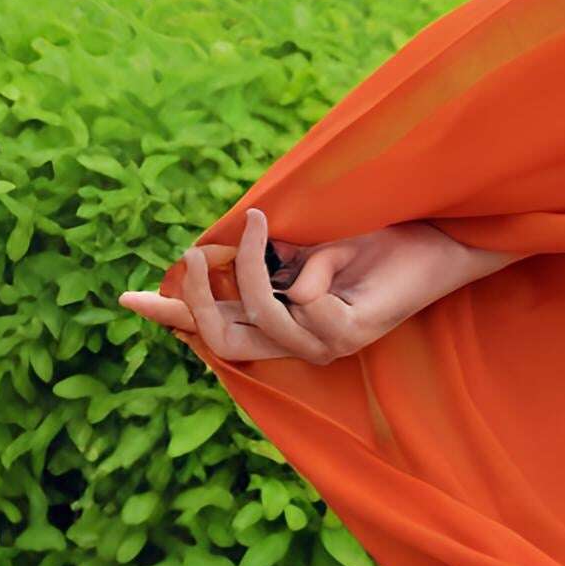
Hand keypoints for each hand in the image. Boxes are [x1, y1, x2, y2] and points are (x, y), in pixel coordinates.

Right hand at [119, 207, 509, 372]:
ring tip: (259, 220)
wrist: (437, 236)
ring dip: (254, 264)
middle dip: (198, 295)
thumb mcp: (306, 242)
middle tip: (196, 250)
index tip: (126, 297)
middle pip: (222, 341)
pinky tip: (340, 256)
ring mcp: (327, 345)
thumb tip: (214, 250)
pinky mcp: (354, 335)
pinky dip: (315, 268)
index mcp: (283, 323)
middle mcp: (300, 343)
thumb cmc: (377, 236)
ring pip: (262, 316)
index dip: (171, 315)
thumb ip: (265, 257)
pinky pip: (308, 301)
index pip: (214, 329)